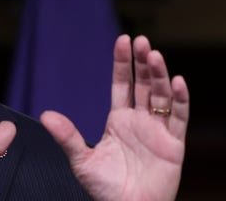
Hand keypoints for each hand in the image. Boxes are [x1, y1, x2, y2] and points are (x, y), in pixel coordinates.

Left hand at [41, 35, 189, 200]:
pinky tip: (178, 82)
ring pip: (161, 96)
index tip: (123, 40)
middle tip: (141, 40)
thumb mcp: (82, 160)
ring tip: (154, 55)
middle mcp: (139, 121)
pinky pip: (179, 118)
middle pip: (144, 84)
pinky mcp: (174, 144)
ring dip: (160, 75)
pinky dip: (180, 100)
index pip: (122, 84)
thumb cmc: (105, 188)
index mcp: (118, 120)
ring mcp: (158, 131)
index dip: (123, 63)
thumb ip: (67, 136)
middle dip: (143, 62)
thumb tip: (46, 115)